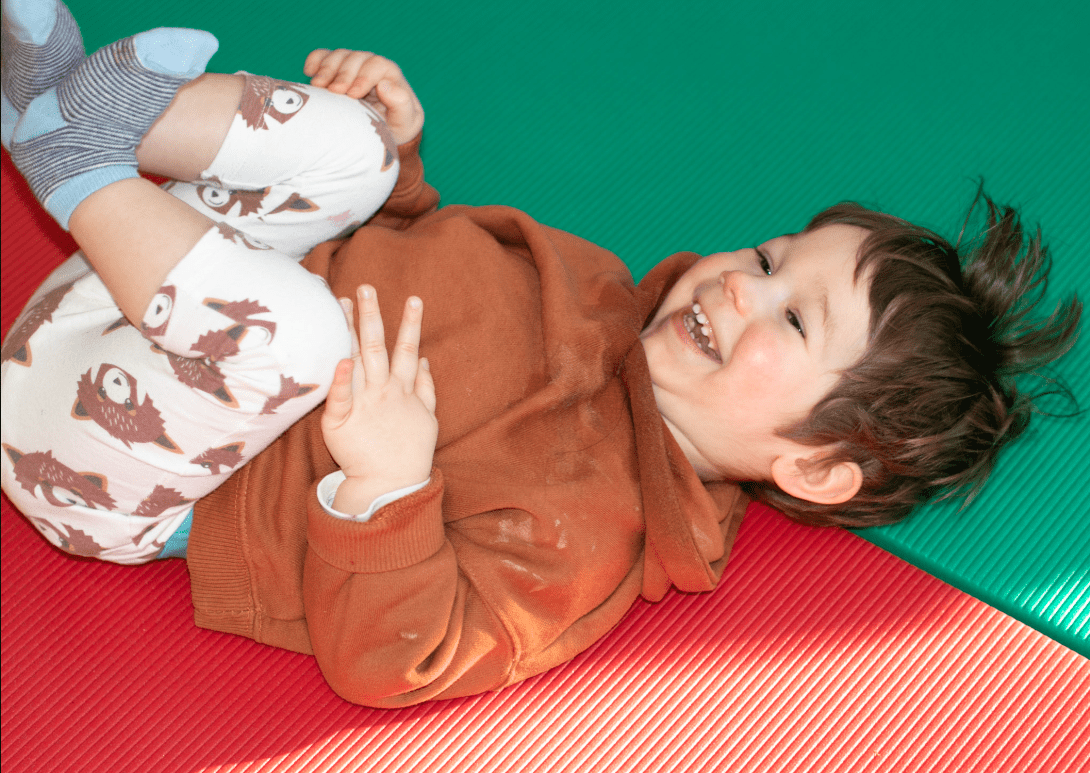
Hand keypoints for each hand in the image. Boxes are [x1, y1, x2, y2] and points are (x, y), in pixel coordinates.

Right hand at [303, 49, 424, 144]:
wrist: (379, 135)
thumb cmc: (396, 129)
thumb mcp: (405, 123)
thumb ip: (402, 105)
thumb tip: (385, 85)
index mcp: (390, 75)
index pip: (376, 65)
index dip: (363, 76)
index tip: (352, 94)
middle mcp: (371, 66)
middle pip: (355, 58)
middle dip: (343, 73)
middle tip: (333, 92)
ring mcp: (352, 67)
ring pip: (338, 55)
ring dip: (326, 69)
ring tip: (318, 87)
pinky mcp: (335, 71)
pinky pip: (323, 56)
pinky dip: (315, 61)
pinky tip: (309, 72)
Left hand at [321, 285, 437, 514]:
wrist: (390, 486)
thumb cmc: (408, 454)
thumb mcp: (428, 419)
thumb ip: (427, 388)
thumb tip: (427, 361)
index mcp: (403, 390)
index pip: (408, 350)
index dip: (410, 324)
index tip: (413, 298)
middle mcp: (384, 392)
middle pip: (378, 346)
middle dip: (373, 315)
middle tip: (366, 287)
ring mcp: (363, 404)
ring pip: (358, 360)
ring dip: (353, 331)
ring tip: (345, 303)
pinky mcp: (341, 421)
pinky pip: (339, 396)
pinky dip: (339, 379)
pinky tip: (340, 359)